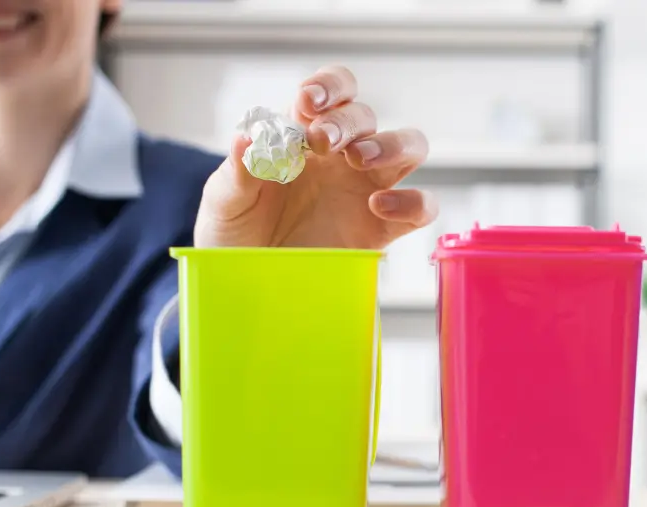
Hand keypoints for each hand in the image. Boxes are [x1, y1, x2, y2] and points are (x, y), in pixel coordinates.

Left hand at [193, 65, 437, 248]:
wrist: (247, 279)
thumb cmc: (236, 230)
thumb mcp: (224, 199)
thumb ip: (237, 170)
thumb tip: (246, 140)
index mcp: (306, 134)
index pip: (333, 90)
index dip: (329, 86)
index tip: (308, 101)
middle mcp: (342, 156)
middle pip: (366, 116)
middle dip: (345, 122)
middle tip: (320, 143)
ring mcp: (367, 189)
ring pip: (410, 146)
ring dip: (392, 144)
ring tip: (359, 159)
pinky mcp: (382, 229)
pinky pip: (421, 207)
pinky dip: (412, 201)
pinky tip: (378, 205)